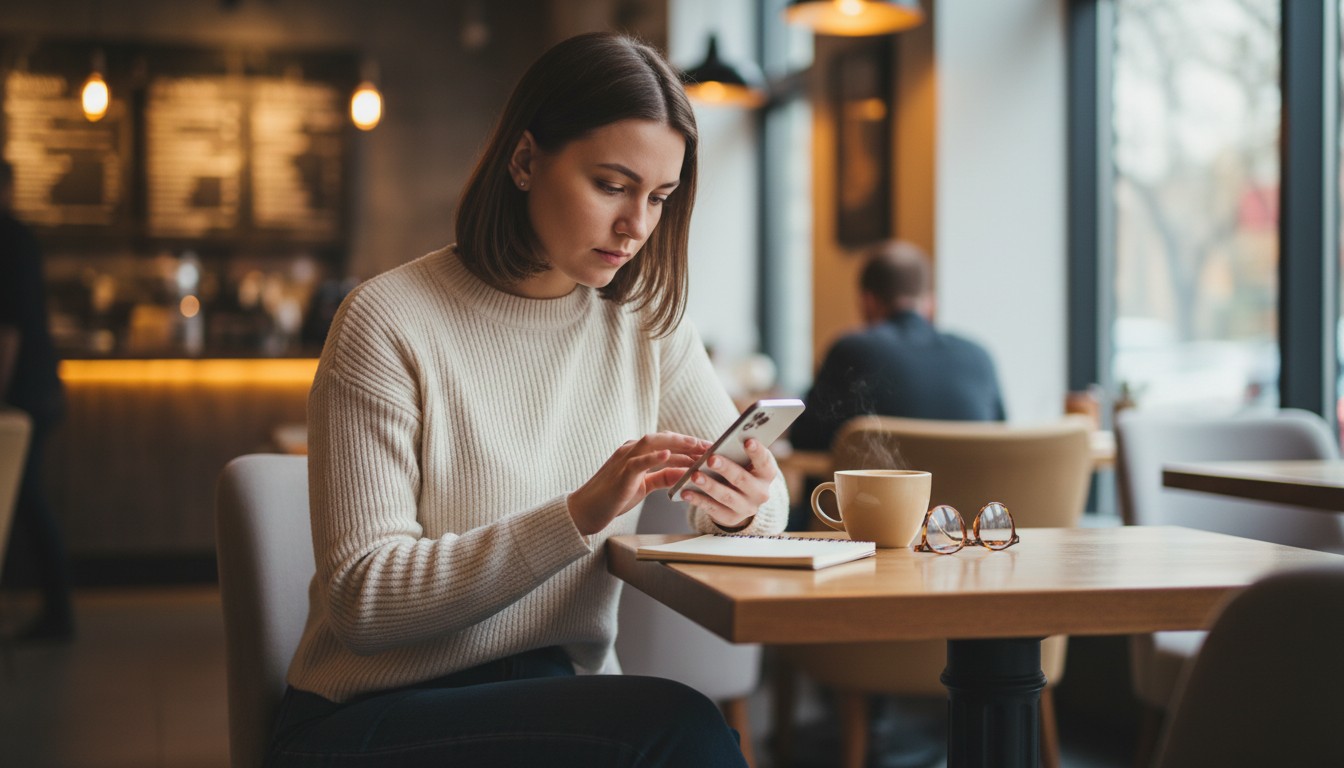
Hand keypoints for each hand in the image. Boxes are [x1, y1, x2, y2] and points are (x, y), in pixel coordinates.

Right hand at [567, 432, 709, 535]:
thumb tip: (686, 474)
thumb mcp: (644, 486)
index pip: (667, 443)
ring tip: (696, 446)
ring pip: (653, 443)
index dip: (689, 444)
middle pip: (664, 438)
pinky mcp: (621, 472)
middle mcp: (631, 450)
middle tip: (711, 446)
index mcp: (637, 452)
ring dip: (677, 443)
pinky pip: (638, 461)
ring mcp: (624, 458)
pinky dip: (654, 456)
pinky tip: (669, 454)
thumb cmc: (613, 497)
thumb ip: (663, 477)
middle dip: (688, 441)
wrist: (586, 510)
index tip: (709, 448)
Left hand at [678, 438, 777, 529]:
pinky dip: (698, 500)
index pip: (765, 461)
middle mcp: (761, 493)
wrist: (741, 500)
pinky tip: (686, 492)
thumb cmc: (740, 470)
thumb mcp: (744, 461)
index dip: (757, 452)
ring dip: (710, 486)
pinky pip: (713, 510)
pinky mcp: (731, 518)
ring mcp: (747, 508)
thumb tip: (725, 439)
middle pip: (743, 479)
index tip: (747, 441)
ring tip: (695, 475)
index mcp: (767, 473)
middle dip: (727, 468)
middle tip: (711, 458)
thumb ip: (738, 451)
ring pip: (727, 496)